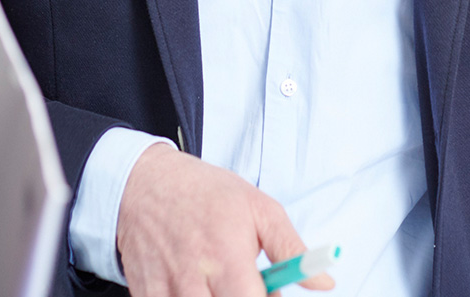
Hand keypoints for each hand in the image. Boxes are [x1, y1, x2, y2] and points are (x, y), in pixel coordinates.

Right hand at [117, 143, 334, 296]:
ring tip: (221, 283)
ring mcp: (165, 289)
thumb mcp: (258, 208)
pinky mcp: (144, 295)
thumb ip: (292, 250)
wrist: (145, 183)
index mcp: (227, 255)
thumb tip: (324, 283)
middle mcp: (193, 278)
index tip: (271, 294)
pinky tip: (195, 286)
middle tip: (244, 285)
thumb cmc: (207, 194)